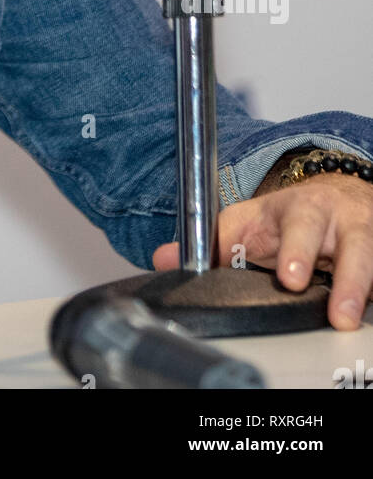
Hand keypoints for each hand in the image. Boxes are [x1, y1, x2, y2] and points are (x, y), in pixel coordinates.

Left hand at [152, 173, 372, 329]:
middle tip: (334, 309)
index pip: (297, 223)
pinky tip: (367, 309)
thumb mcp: (249, 222)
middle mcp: (335, 219)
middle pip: (345, 241)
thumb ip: (211, 240)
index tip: (289, 278)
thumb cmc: (288, 217)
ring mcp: (362, 236)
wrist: (336, 196)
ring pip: (369, 256)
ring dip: (361, 288)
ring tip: (348, 319)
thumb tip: (162, 259)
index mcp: (298, 208)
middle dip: (341, 274)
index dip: (295, 250)